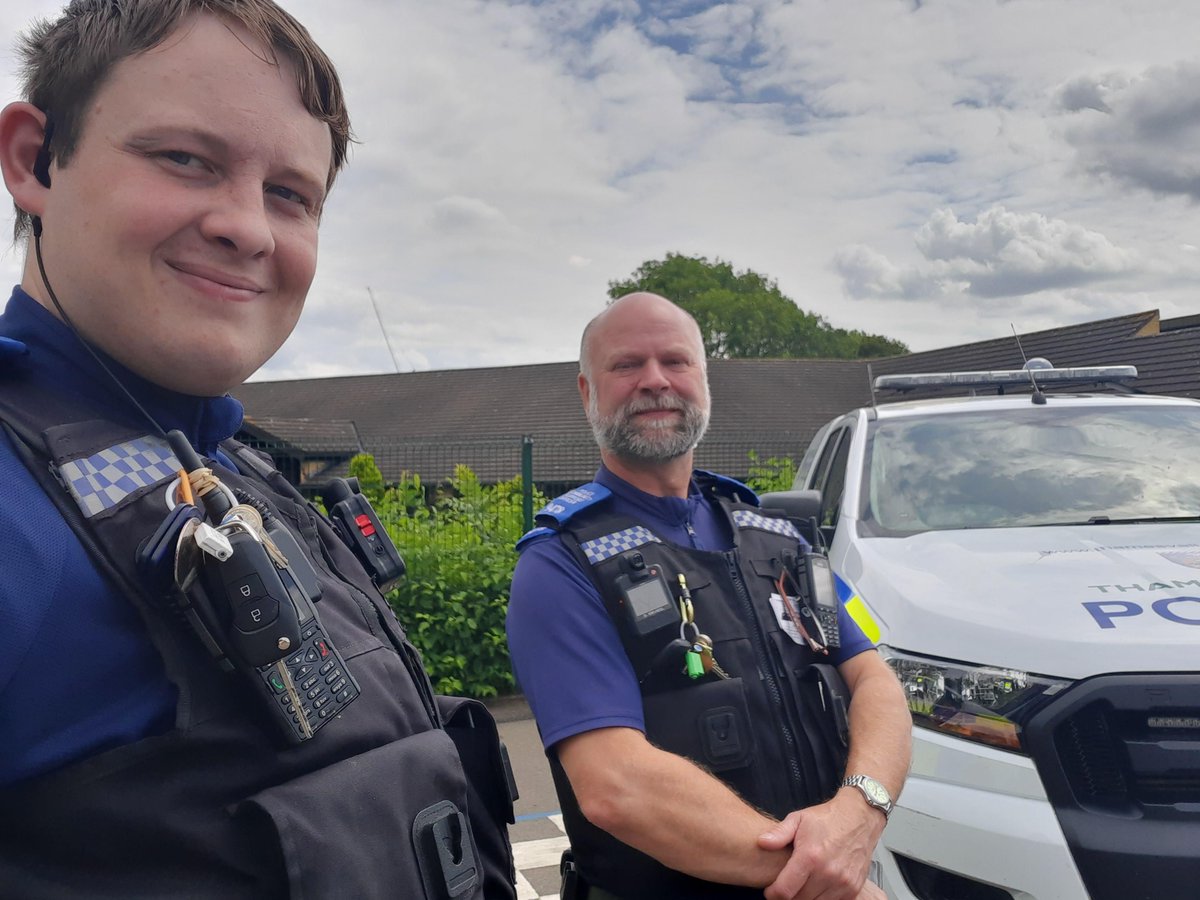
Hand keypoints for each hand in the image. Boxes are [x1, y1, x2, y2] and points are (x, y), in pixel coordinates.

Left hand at [757, 793, 884, 899]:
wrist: (859, 817)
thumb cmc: (828, 818)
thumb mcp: (798, 818)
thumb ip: (779, 833)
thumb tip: (762, 842)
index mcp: (810, 857)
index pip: (785, 890)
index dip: (773, 894)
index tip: (770, 891)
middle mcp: (827, 873)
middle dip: (788, 895)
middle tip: (786, 885)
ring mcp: (842, 883)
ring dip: (806, 897)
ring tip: (802, 884)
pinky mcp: (853, 888)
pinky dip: (822, 898)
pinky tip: (817, 886)